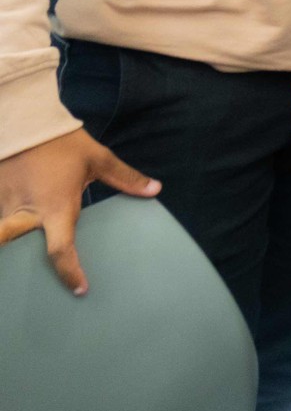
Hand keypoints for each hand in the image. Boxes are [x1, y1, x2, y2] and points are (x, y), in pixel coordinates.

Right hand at [0, 128, 158, 295]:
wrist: (24, 122)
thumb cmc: (62, 142)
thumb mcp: (97, 159)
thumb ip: (125, 178)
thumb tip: (155, 189)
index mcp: (55, 208)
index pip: (60, 251)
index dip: (70, 273)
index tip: (80, 288)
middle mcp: (26, 214)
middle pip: (20, 252)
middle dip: (25, 265)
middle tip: (42, 278)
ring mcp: (4, 206)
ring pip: (5, 237)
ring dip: (13, 244)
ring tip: (24, 257)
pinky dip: (4, 230)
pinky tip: (12, 233)